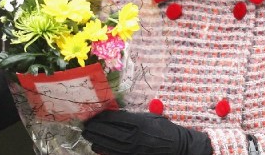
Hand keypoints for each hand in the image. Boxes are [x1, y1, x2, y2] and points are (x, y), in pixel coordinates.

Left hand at [82, 110, 212, 154]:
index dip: (101, 117)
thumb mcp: (151, 118)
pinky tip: (97, 148)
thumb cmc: (165, 130)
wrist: (180, 148)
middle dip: (95, 129)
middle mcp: (136, 137)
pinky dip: (105, 152)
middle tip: (85, 126)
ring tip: (87, 136)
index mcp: (140, 124)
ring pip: (110, 145)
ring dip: (97, 140)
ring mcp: (134, 150)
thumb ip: (134, 117)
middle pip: (109, 133)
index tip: (93, 114)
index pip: (115, 119)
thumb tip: (115, 115)